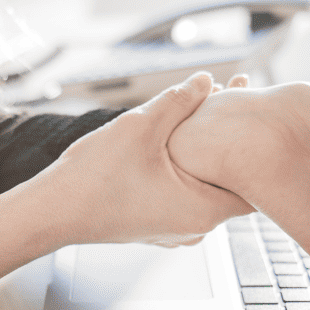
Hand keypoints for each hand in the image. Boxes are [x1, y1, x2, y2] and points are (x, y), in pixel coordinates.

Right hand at [39, 72, 250, 248]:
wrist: (52, 212)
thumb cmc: (95, 178)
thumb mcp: (142, 127)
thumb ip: (180, 101)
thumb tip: (206, 80)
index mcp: (204, 210)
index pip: (256, 182)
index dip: (257, 143)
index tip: (253, 111)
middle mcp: (196, 227)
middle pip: (230, 181)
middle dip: (230, 141)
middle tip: (232, 101)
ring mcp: (175, 229)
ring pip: (204, 186)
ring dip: (205, 153)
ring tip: (204, 115)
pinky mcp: (155, 225)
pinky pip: (183, 194)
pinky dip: (185, 169)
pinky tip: (174, 141)